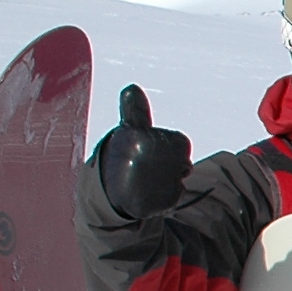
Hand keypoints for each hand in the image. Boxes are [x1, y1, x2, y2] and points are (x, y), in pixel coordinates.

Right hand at [95, 82, 190, 220]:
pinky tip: (149, 193)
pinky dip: (167, 196)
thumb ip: (136, 111)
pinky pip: (175, 196)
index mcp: (141, 139)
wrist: (107, 191)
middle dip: (173, 163)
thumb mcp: (130, 130)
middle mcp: (146, 161)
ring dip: (171, 180)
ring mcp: (152, 183)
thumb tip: (132, 88)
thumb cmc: (124, 155)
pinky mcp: (156, 202)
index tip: (148, 148)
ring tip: (147, 179)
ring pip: (180, 179)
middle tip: (149, 165)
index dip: (169, 146)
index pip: (180, 143)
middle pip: (184, 162)